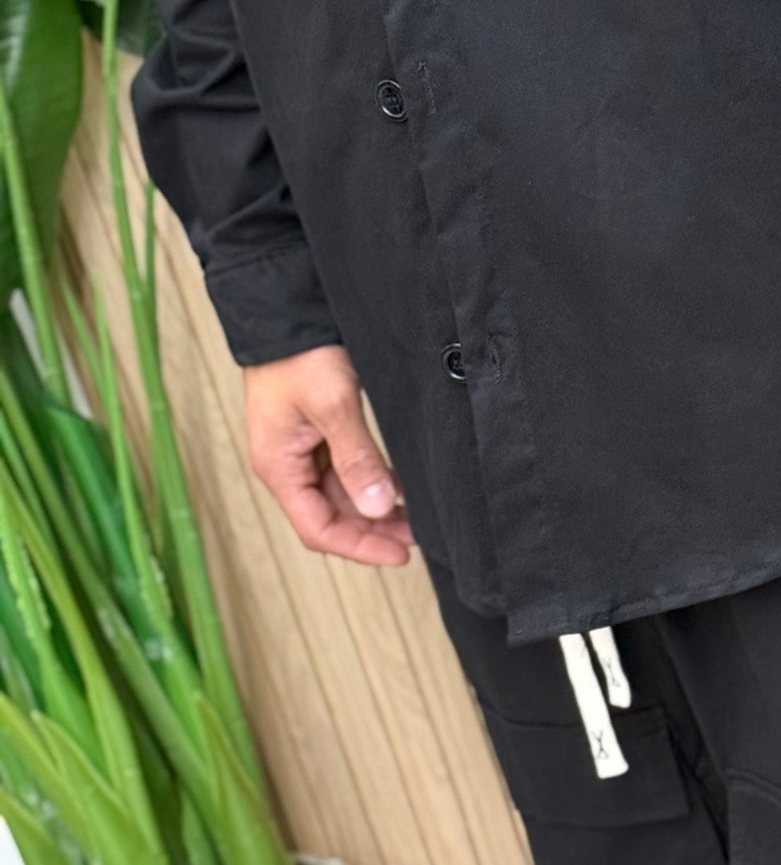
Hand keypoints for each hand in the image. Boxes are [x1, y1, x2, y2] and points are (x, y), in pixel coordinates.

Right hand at [242, 345, 414, 566]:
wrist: (288, 310)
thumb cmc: (300, 353)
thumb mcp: (333, 407)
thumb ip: (357, 459)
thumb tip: (379, 506)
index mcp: (279, 467)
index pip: (318, 529)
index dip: (360, 547)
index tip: (400, 553)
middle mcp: (287, 465)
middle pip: (331, 517)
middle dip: (373, 530)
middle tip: (418, 535)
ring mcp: (302, 451)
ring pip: (342, 496)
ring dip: (375, 508)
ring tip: (416, 516)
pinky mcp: (318, 435)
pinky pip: (345, 471)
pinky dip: (372, 482)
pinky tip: (400, 487)